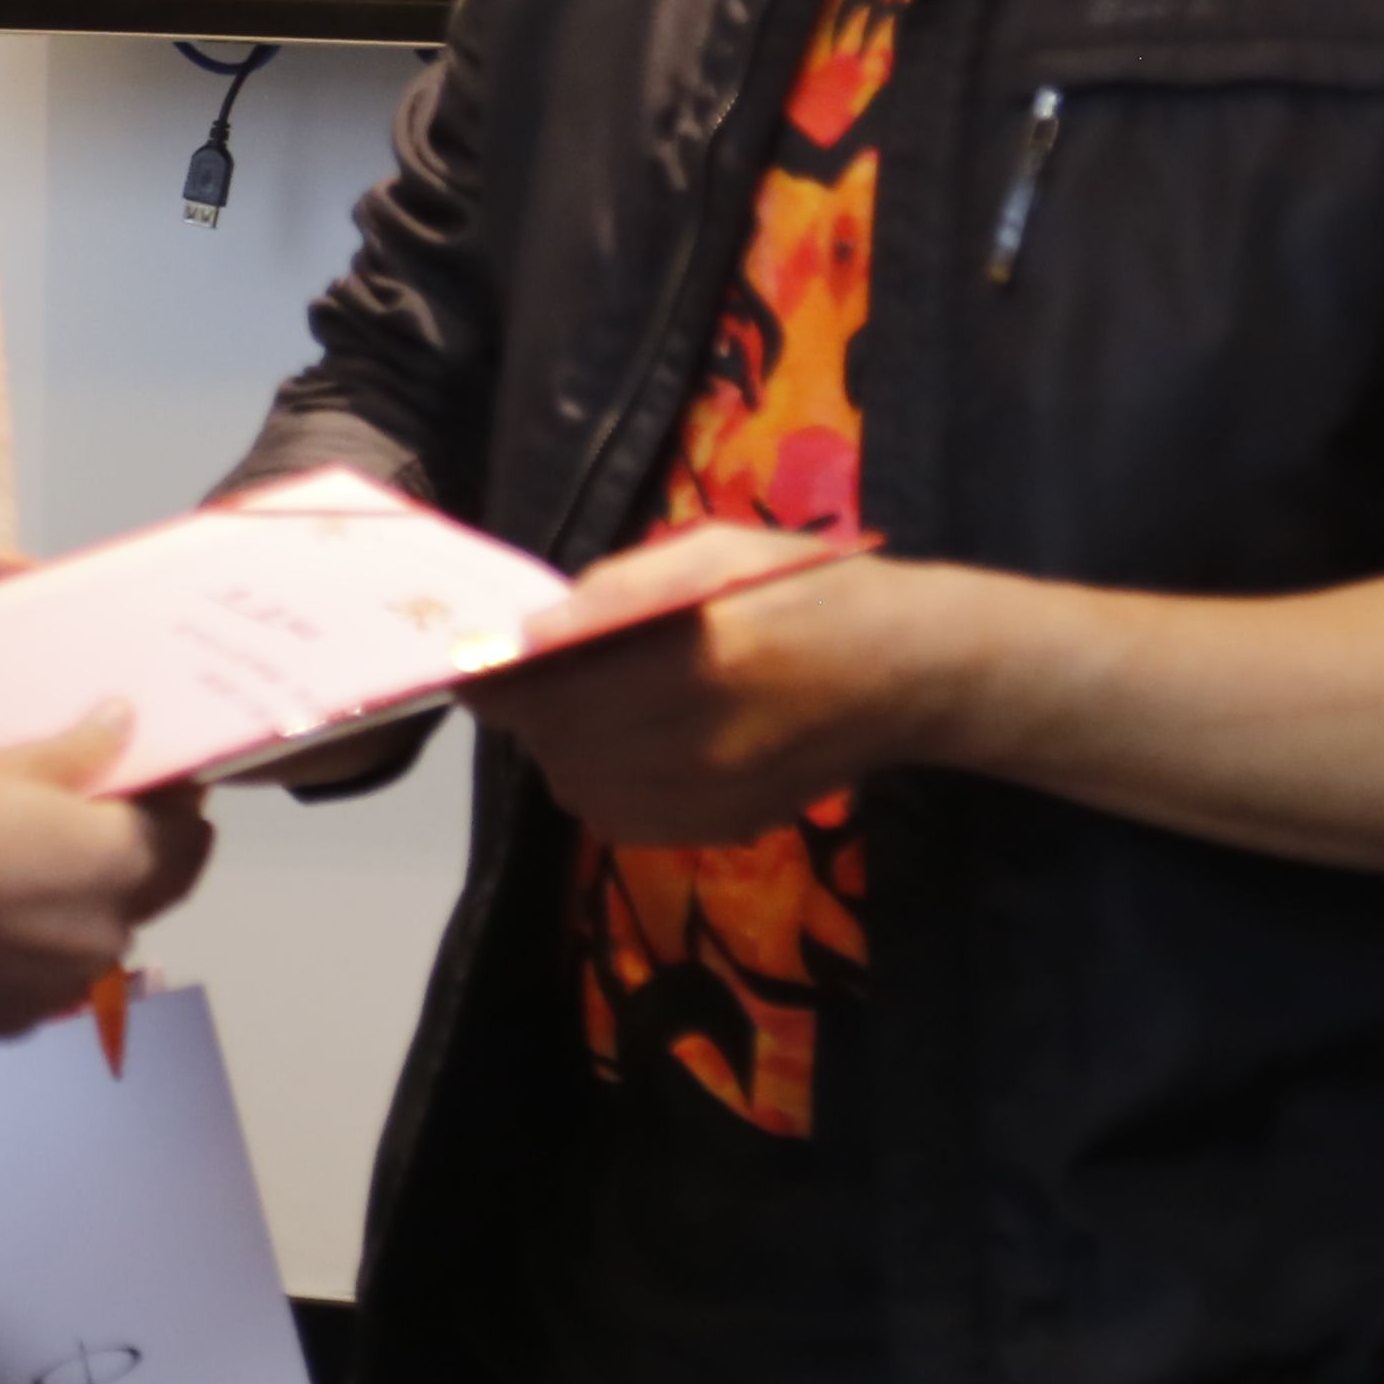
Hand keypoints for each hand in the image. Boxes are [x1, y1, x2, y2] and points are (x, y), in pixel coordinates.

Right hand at [0, 709, 215, 1034]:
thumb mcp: (7, 767)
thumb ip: (80, 750)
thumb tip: (126, 718)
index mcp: (124, 861)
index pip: (185, 833)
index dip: (177, 806)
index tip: (158, 785)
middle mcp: (114, 929)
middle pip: (152, 889)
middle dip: (142, 856)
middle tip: (106, 824)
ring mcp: (70, 983)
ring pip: (101, 935)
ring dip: (89, 906)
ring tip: (38, 876)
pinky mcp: (25, 1018)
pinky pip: (54, 975)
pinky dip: (43, 949)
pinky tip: (3, 927)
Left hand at [464, 522, 936, 848]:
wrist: (906, 673)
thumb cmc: (805, 589)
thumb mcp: (714, 553)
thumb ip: (618, 590)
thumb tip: (534, 630)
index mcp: (700, 662)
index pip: (557, 692)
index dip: (499, 685)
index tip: (477, 666)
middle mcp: (701, 745)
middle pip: (561, 747)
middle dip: (530, 715)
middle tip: (533, 680)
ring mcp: (714, 800)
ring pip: (583, 792)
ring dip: (561, 751)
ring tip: (580, 709)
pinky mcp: (723, 830)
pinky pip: (623, 820)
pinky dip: (600, 784)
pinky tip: (621, 744)